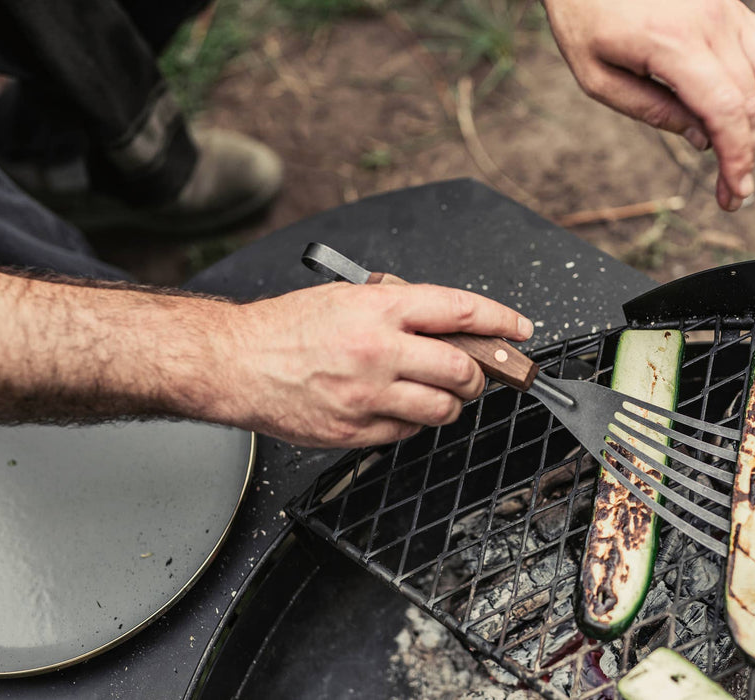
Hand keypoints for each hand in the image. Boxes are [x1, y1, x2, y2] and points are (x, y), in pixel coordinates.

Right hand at [225, 282, 533, 447]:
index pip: (460, 310)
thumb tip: (448, 324)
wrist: (236, 362)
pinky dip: (413, 424)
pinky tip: (398, 409)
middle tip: (475, 375)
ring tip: (438, 395)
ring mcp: (367, 395)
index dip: (499, 320)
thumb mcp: (347, 297)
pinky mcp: (354, 430)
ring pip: (442, 409)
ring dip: (451, 404)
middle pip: (461, 369)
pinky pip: (407, 434)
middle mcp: (378, 350)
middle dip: (479, 376)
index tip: (518, 329)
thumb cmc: (287, 327)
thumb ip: (398, 309)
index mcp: (379, 309)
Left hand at [544, 0, 754, 210]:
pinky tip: (744, 108)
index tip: (736, 194)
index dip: (737, 159)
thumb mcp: (597, 77)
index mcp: (673, 42)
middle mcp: (711, 21)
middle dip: (749, 153)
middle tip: (734, 190)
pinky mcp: (732, 2)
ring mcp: (727, 7)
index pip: (725, 111)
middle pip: (753, 99)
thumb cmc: (583, 16)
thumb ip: (652, 111)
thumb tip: (703, 140)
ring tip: (738, 149)